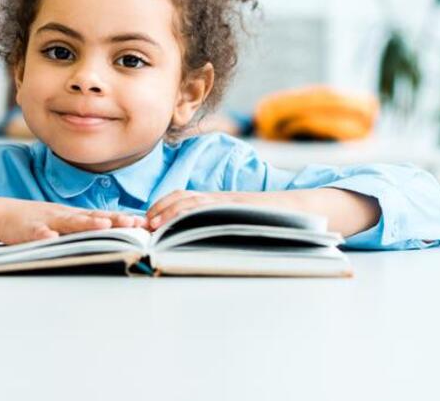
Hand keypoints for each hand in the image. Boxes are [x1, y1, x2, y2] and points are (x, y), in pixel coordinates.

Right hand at [0, 198, 146, 244]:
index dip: (122, 219)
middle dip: (113, 220)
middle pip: (92, 217)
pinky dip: (44, 236)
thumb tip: (109, 237)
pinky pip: (37, 233)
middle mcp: (64, 216)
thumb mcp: (62, 224)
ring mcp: (47, 221)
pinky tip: (51, 240)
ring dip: (86, 224)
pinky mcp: (28, 229)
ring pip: (69, 222)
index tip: (143, 222)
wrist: (3, 214)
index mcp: (74, 217)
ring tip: (103, 226)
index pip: (102, 216)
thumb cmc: (37, 222)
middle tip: (133, 223)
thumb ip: (82, 230)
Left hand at [145, 189, 307, 230]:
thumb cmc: (268, 222)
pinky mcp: (238, 209)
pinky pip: (212, 210)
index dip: (161, 207)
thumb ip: (215, 225)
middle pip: (181, 197)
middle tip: (142, 224)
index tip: (145, 220)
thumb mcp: (235, 222)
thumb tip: (191, 243)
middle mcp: (219, 199)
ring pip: (192, 202)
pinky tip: (181, 225)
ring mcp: (227, 203)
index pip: (182, 198)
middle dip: (158, 209)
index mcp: (216, 202)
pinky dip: (193, 215)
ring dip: (169, 213)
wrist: (298, 212)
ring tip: (154, 226)